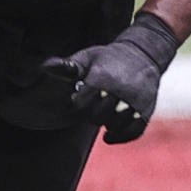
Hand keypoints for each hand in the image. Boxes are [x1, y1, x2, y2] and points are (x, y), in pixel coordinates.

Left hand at [42, 12, 178, 143]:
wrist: (143, 54)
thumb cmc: (109, 58)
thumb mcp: (88, 57)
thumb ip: (68, 67)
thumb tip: (45, 66)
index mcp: (102, 78)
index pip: (80, 104)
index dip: (78, 102)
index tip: (81, 94)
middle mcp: (120, 92)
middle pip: (96, 117)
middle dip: (92, 112)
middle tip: (95, 102)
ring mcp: (135, 103)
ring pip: (114, 125)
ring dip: (106, 122)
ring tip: (105, 111)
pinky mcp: (146, 112)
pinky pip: (132, 132)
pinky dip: (120, 136)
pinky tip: (108, 136)